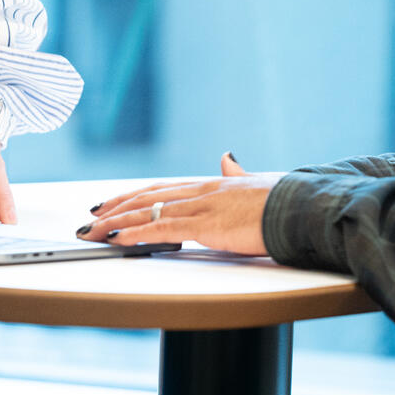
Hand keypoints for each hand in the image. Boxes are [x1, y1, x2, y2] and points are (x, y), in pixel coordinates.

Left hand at [78, 152, 276, 255]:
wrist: (303, 207)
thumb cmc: (288, 200)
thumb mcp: (258, 182)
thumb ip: (239, 173)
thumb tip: (227, 156)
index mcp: (213, 184)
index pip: (164, 188)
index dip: (135, 195)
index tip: (113, 202)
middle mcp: (202, 191)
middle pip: (148, 197)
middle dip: (116, 207)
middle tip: (91, 217)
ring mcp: (202, 206)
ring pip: (147, 211)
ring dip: (115, 222)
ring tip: (92, 231)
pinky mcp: (206, 225)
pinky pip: (161, 229)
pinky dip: (135, 233)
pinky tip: (116, 238)